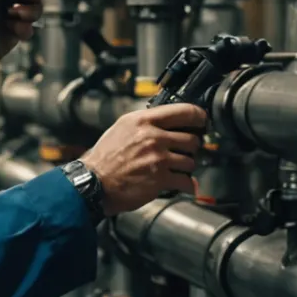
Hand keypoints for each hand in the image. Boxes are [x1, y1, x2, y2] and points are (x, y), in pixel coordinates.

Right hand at [80, 104, 206, 215]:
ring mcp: (158, 158)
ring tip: (174, 169)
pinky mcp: (160, 179)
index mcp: (143, 121)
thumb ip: (146, 122)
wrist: (94, 182)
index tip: (202, 121)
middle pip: (192, 139)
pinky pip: (187, 181)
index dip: (199, 116)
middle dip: (191, 147)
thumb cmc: (105, 157)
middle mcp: (152, 137)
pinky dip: (186, 185)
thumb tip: (169, 119)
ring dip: (186, 167)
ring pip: (191, 161)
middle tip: (185, 151)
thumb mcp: (122, 128)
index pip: (184, 111)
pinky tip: (178, 183)